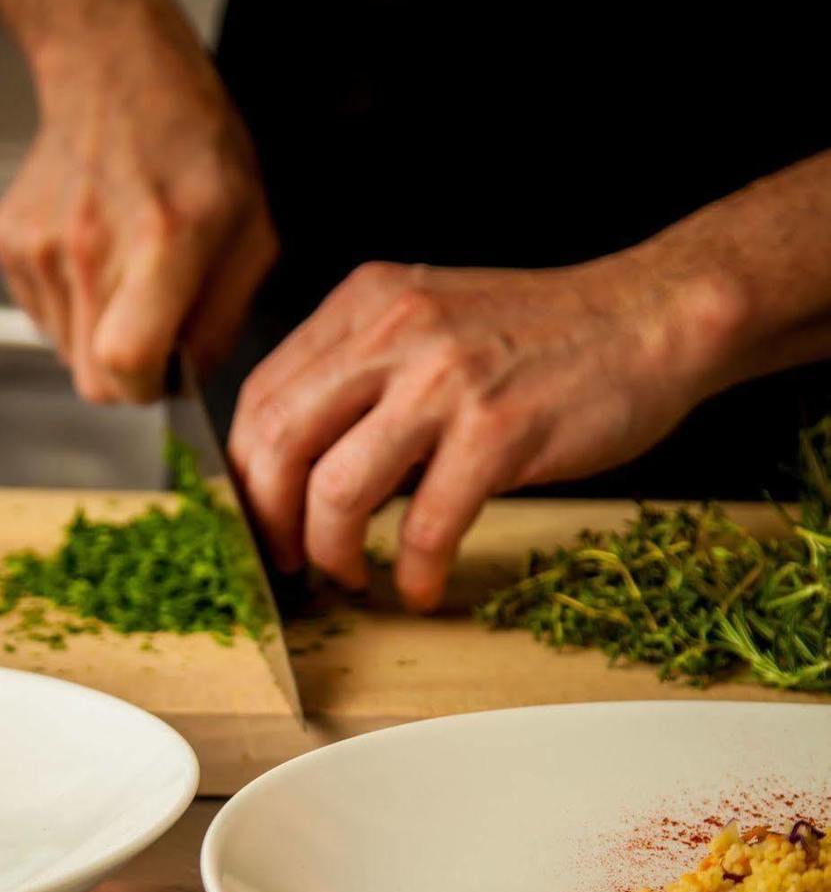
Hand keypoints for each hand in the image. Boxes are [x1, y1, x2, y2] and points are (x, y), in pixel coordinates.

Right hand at [0, 0, 276, 402]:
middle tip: (152, 325)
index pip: (125, 365)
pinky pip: (44, 318)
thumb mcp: (250, 228)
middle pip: (92, 380)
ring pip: (66, 353)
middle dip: (127, 374)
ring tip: (124, 273)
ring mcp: (41, 245)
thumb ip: (223, 317)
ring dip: (99, 335)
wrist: (112, 69)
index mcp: (163, 242)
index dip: (146, 387)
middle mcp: (92, 247)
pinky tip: (95, 256)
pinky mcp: (9, 242)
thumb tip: (186, 377)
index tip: (164, 370)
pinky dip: (73, 306)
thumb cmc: (192, 143)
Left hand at [228, 255, 740, 609]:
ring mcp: (445, 381)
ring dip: (331, 553)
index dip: (244, 477)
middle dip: (268, 523)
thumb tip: (297, 469)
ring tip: (349, 577)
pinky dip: (413, 572)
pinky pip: (425, 525)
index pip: (262, 396)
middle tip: (286, 563)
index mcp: (365, 304)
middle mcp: (393, 331)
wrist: (648, 319)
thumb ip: (363, 376)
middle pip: (277, 443)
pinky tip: (420, 587)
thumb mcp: (430, 324)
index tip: (255, 525)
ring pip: (336, 489)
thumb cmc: (541, 337)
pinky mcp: (498, 431)